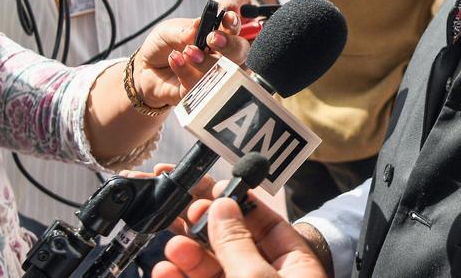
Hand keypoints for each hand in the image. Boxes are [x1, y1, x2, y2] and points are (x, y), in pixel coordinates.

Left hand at [134, 11, 246, 107]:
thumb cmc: (162, 47)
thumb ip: (184, 30)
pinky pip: (202, 86)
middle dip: (230, 44)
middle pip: (240, 51)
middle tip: (212, 39)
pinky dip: (187, 71)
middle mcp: (219, 54)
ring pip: (224, 71)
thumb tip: (200, 25)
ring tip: (186, 51)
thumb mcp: (167, 31)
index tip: (227, 19)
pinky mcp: (202, 93)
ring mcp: (213, 74)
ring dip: (206, 60)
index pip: (232, 26)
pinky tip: (175, 60)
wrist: (146, 71)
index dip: (234, 22)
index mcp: (215, 33)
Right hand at [155, 192, 326, 277]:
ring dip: (188, 254)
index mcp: (295, 267)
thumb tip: (223, 204)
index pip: (267, 223)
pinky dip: (179, 277)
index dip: (237, 204)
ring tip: (173, 245)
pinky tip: (165, 270)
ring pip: (211, 267)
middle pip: (233, 243)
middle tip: (178, 209)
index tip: (209, 190)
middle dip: (203, 227)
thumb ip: (237, 243)